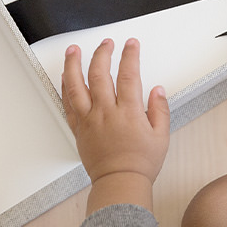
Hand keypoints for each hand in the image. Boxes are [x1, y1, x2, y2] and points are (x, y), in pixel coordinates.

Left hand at [62, 38, 168, 212]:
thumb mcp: (161, 137)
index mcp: (128, 112)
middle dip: (102, 53)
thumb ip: (160, 110)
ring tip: (73, 50)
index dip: (130, 55)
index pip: (128, 75)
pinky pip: (68, 103)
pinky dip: (65, 87)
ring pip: (76, 86)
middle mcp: (106, 112)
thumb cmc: (140, 163)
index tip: (131, 44)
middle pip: (99, 74)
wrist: (119, 183)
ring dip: (73, 64)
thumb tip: (157, 90)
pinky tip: (65, 76)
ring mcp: (89, 119)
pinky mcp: (79, 128)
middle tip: (106, 43)